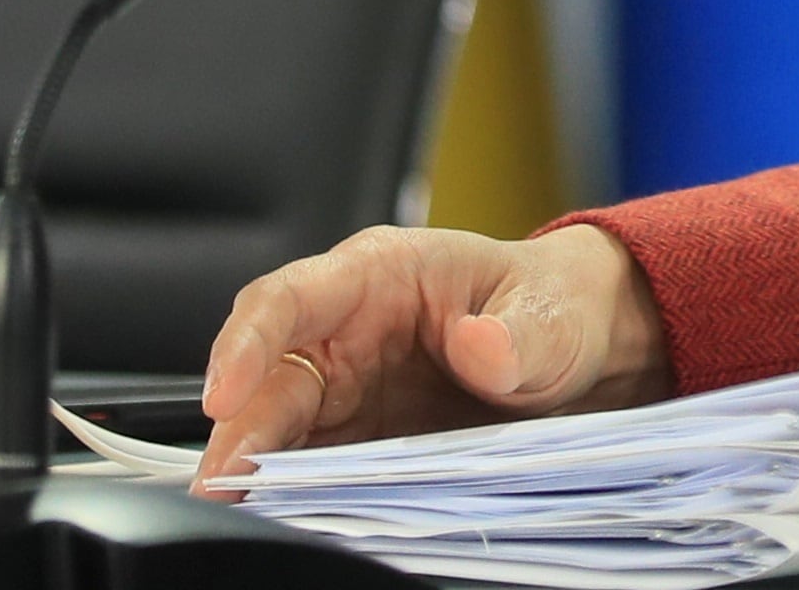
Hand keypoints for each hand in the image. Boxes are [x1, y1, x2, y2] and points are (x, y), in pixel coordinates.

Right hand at [196, 222, 671, 487]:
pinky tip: (290, 523)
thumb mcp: (552, 314)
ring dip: (254, 472)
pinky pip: (310, 467)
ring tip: (238, 515)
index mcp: (380, 275)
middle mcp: (345, 333)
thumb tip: (482, 344)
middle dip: (238, 432)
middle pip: (269, 379)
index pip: (290, 297)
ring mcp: (346, 391)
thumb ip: (520, 331)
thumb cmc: (554, 309)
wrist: (579, 352)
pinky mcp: (356, 441)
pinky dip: (294, 496)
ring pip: (277, 430)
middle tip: (220, 486)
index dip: (247, 342)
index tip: (224, 394)